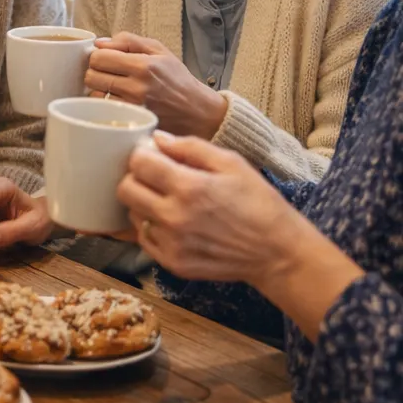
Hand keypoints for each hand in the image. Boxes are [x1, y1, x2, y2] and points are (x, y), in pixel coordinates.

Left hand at [85, 33, 227, 138]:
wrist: (196, 111)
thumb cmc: (177, 79)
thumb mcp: (158, 50)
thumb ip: (128, 40)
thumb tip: (99, 43)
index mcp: (143, 65)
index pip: (98, 58)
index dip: (98, 56)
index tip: (105, 59)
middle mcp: (136, 87)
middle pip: (91, 76)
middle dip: (95, 72)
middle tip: (108, 74)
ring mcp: (132, 107)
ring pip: (94, 95)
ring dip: (99, 90)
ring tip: (114, 88)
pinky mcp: (130, 121)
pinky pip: (103, 110)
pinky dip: (105, 104)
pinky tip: (116, 101)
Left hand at [117, 131, 302, 284]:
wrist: (276, 252)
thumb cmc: (258, 202)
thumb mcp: (232, 163)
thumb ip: (190, 147)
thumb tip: (158, 139)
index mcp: (190, 188)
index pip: (139, 164)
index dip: (142, 155)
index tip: (151, 155)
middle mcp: (174, 218)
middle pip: (126, 190)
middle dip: (135, 177)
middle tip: (154, 176)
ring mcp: (171, 244)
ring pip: (133, 215)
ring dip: (143, 203)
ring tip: (167, 200)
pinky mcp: (172, 264)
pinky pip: (145, 239)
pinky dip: (152, 227)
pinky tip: (173, 222)